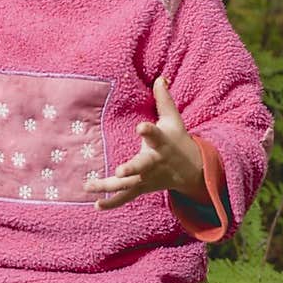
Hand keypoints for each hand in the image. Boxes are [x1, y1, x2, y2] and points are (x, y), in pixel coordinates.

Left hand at [84, 76, 204, 209]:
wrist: (192, 171)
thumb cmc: (178, 140)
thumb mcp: (174, 120)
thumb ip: (164, 100)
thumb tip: (160, 78)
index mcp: (161, 142)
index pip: (155, 135)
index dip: (148, 131)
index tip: (140, 127)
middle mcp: (154, 162)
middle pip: (142, 166)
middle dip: (132, 169)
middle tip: (120, 172)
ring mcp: (147, 177)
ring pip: (128, 184)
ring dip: (110, 186)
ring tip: (89, 185)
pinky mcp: (142, 188)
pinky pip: (126, 198)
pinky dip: (112, 203)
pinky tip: (96, 205)